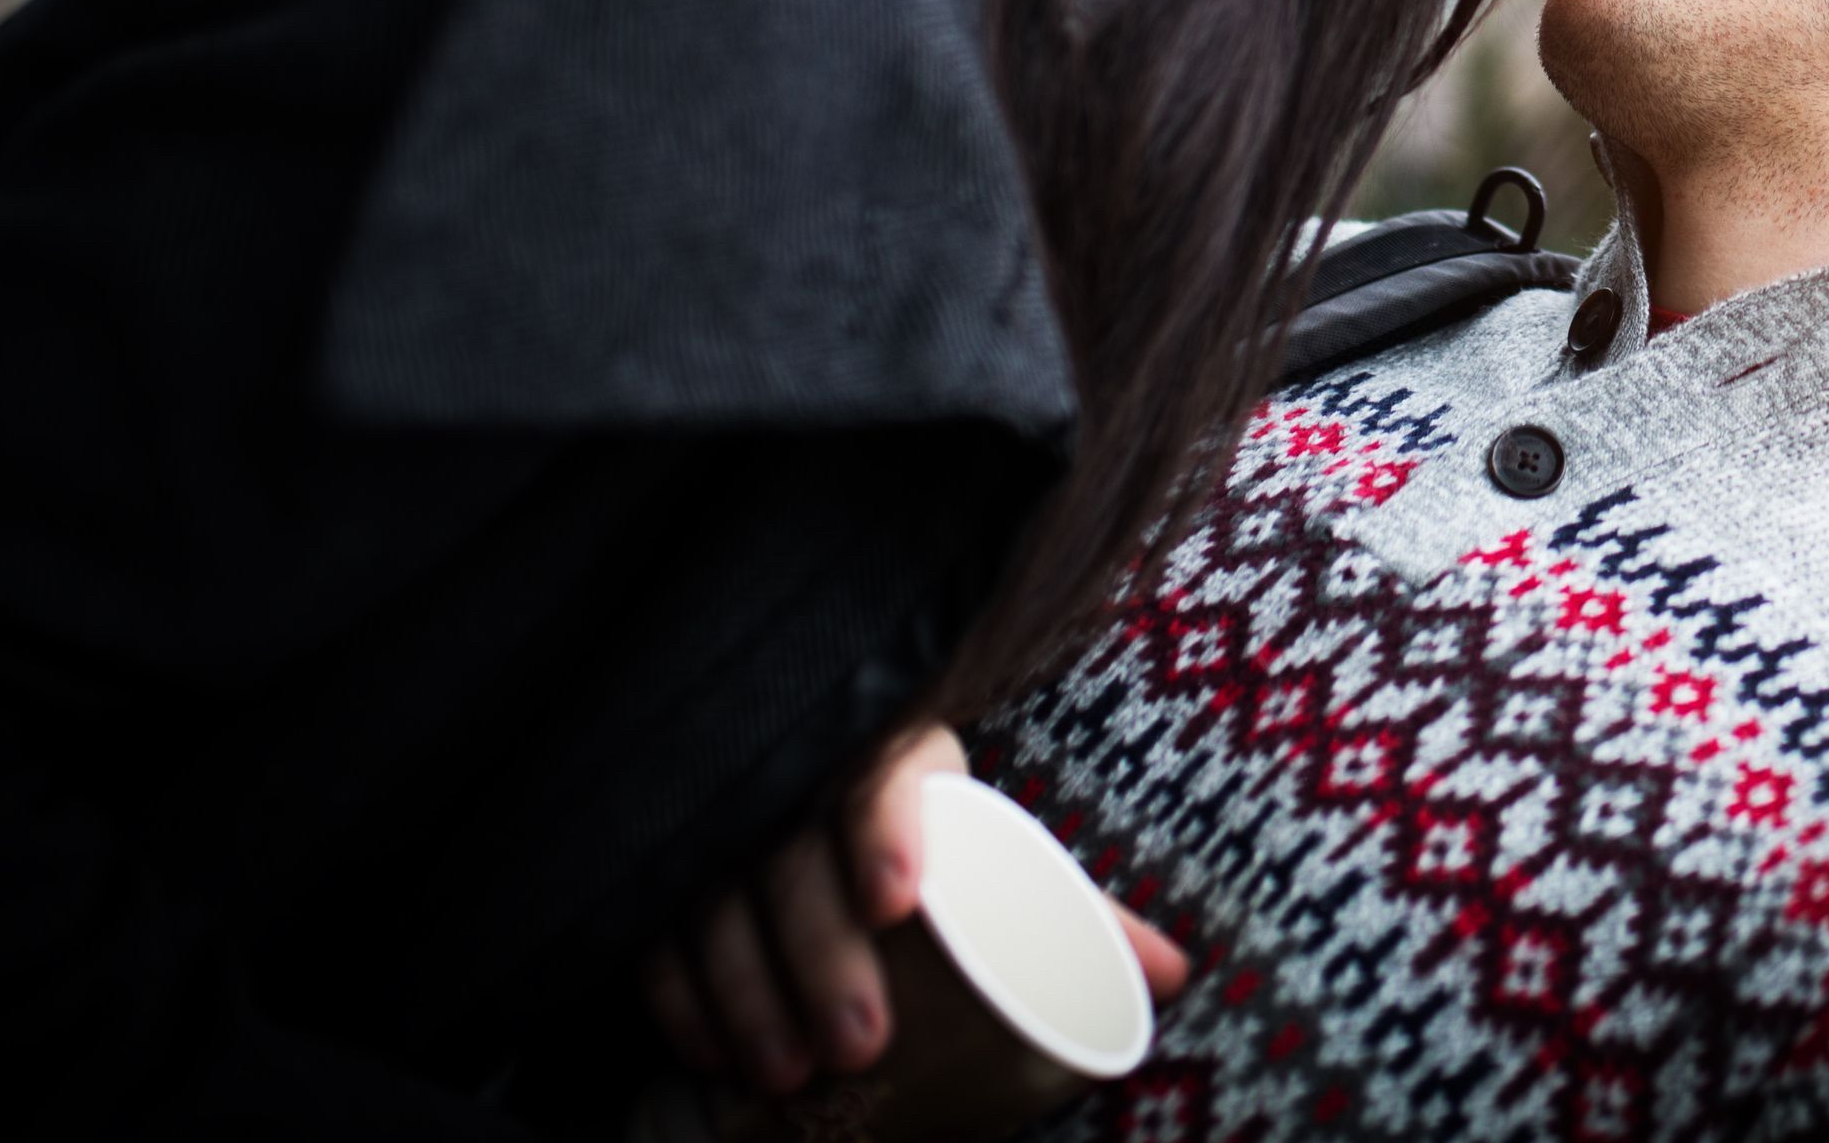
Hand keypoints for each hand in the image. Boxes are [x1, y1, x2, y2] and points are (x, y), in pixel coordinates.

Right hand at [642, 725, 1187, 1094]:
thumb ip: (1076, 912)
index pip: (885, 771)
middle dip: (821, 954)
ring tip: (786, 1073)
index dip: (887, 825)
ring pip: (717, 897)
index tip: (901, 897)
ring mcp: (726, 823)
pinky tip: (706, 1050)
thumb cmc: (936, 840)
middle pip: (797, 855)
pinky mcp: (669, 869)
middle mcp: (802, 777)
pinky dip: (676, 990)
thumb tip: (1173, 974)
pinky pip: (655, 923)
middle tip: (861, 1045)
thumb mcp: (1002, 861)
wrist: (822, 801)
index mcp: (899, 755)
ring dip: (747, 989)